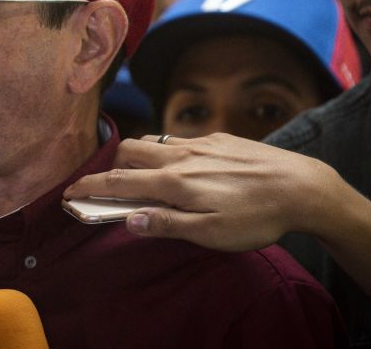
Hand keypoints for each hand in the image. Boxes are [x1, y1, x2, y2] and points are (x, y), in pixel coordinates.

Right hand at [64, 133, 342, 251]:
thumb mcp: (210, 234)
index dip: (88, 187)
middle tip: (108, 185)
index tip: (68, 193)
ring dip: (138, 155)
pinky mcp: (220, 138)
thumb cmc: (256, 218)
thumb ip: (166, 223)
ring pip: (154, 140)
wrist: (302, 186)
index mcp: (174, 182)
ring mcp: (201, 142)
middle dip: (110, 165)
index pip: (117, 180)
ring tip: (143, 176)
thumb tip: (127, 218)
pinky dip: (166, 150)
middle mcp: (181, 155)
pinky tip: (183, 167)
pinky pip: (180, 139)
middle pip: (129, 149)